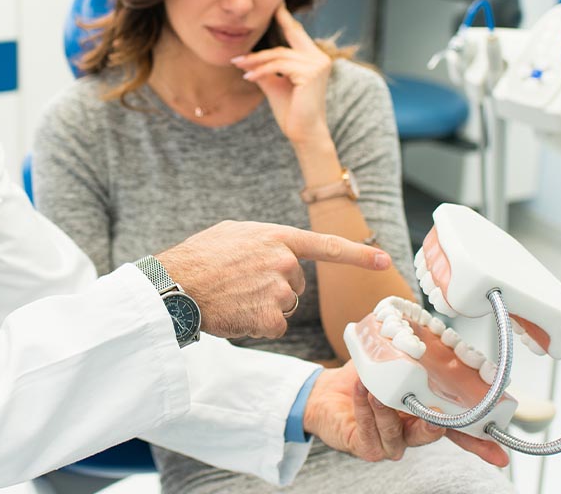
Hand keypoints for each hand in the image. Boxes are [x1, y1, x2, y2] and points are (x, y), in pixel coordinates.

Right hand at [156, 222, 389, 338]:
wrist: (176, 284)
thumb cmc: (199, 257)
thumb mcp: (233, 233)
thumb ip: (263, 240)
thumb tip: (277, 250)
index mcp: (277, 237)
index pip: (326, 245)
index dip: (358, 253)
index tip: (384, 259)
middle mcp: (284, 262)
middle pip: (295, 287)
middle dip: (273, 289)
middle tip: (239, 284)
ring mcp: (278, 290)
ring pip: (283, 309)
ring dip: (262, 308)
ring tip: (233, 297)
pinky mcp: (271, 318)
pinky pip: (274, 327)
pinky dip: (256, 326)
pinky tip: (235, 313)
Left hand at [231, 6, 331, 148]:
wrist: (303, 133)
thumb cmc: (292, 111)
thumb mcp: (275, 85)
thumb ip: (266, 70)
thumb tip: (249, 60)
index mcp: (313, 59)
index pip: (297, 34)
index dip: (286, 19)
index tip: (276, 5)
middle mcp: (319, 58)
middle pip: (288, 39)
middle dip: (268, 36)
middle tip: (244, 43)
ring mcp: (317, 64)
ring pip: (279, 55)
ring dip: (256, 61)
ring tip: (239, 66)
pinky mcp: (311, 72)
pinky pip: (279, 66)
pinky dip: (261, 71)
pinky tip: (248, 78)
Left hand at [304, 361, 509, 466]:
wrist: (325, 393)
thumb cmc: (362, 378)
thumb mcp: (391, 361)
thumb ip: (412, 352)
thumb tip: (431, 327)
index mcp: (423, 414)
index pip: (457, 430)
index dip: (479, 441)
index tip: (501, 454)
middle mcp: (410, 432)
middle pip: (431, 436)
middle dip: (434, 427)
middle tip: (435, 416)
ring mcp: (388, 441)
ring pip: (397, 437)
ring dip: (388, 413)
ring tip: (378, 392)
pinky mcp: (364, 445)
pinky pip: (369, 433)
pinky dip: (366, 411)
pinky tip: (363, 390)